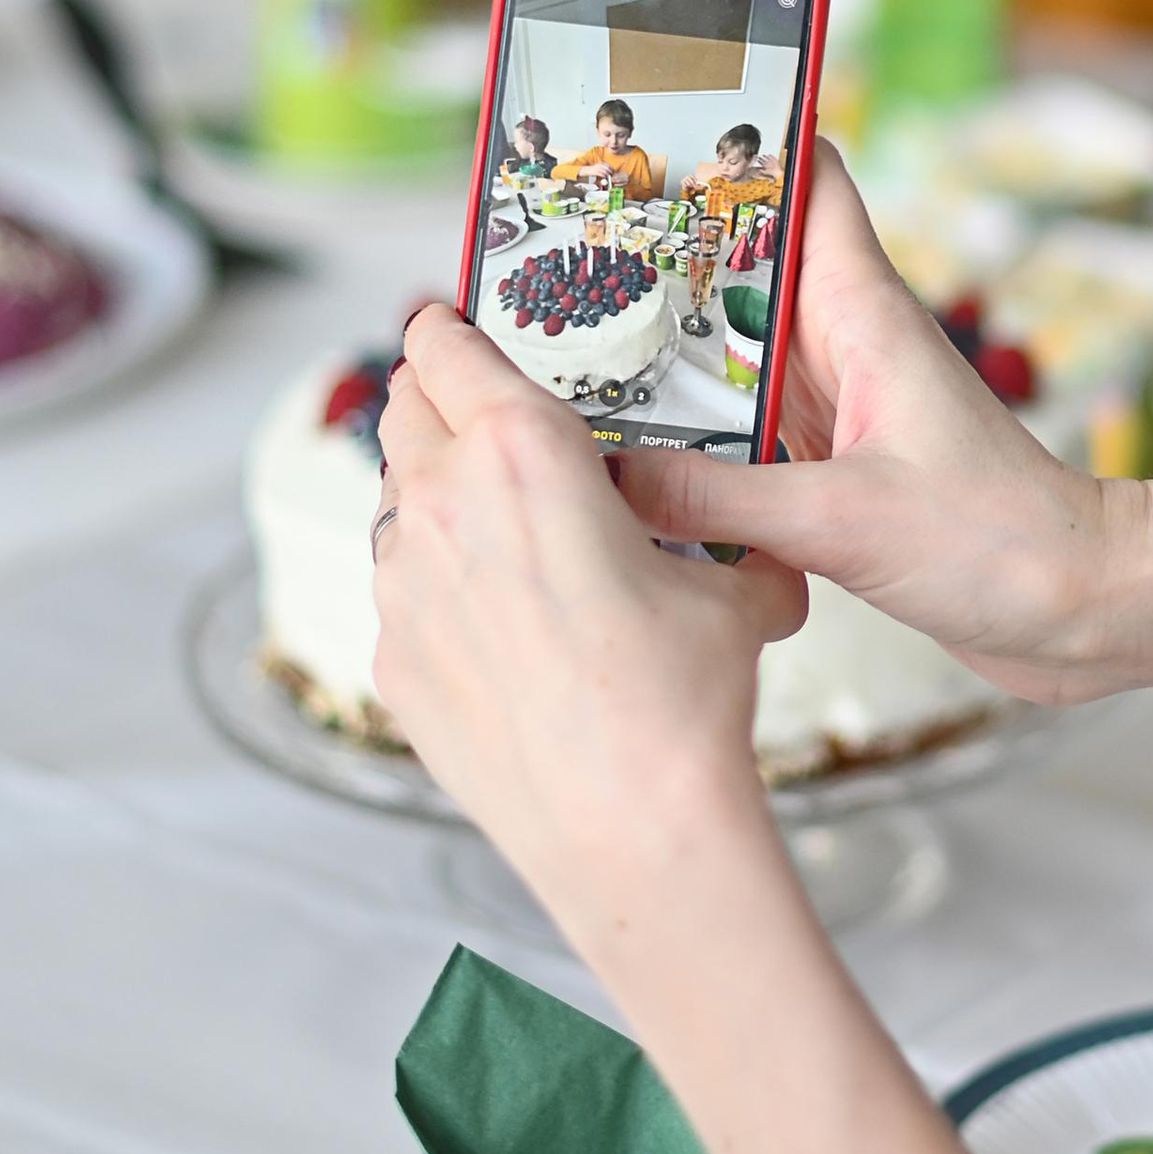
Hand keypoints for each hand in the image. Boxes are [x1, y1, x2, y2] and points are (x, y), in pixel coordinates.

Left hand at [374, 309, 805, 929]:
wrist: (631, 832)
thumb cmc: (681, 699)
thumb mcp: (734, 587)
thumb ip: (724, 535)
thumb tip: (760, 541)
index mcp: (520, 449)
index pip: (446, 343)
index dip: (450, 323)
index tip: (460, 321)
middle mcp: (440, 503)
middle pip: (402, 407)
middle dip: (437, 398)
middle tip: (483, 410)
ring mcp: (402, 585)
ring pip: (394, 501)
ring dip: (434, 492)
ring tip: (502, 526)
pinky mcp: (391, 659)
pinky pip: (401, 592)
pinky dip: (436, 585)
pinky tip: (498, 623)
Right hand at [614, 145, 1152, 702]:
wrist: (1086, 608)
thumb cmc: (1004, 544)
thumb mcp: (844, 522)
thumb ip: (721, 498)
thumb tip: (611, 475)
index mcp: (866, 315)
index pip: (808, 182)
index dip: (744, 137)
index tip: (659, 114)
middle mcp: (849, 346)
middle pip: (746, 263)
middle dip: (666, 248)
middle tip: (564, 239)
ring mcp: (842, 404)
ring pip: (736, 346)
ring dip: (671, 340)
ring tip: (571, 333)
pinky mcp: (838, 466)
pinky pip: (747, 424)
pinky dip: (695, 425)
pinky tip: (632, 442)